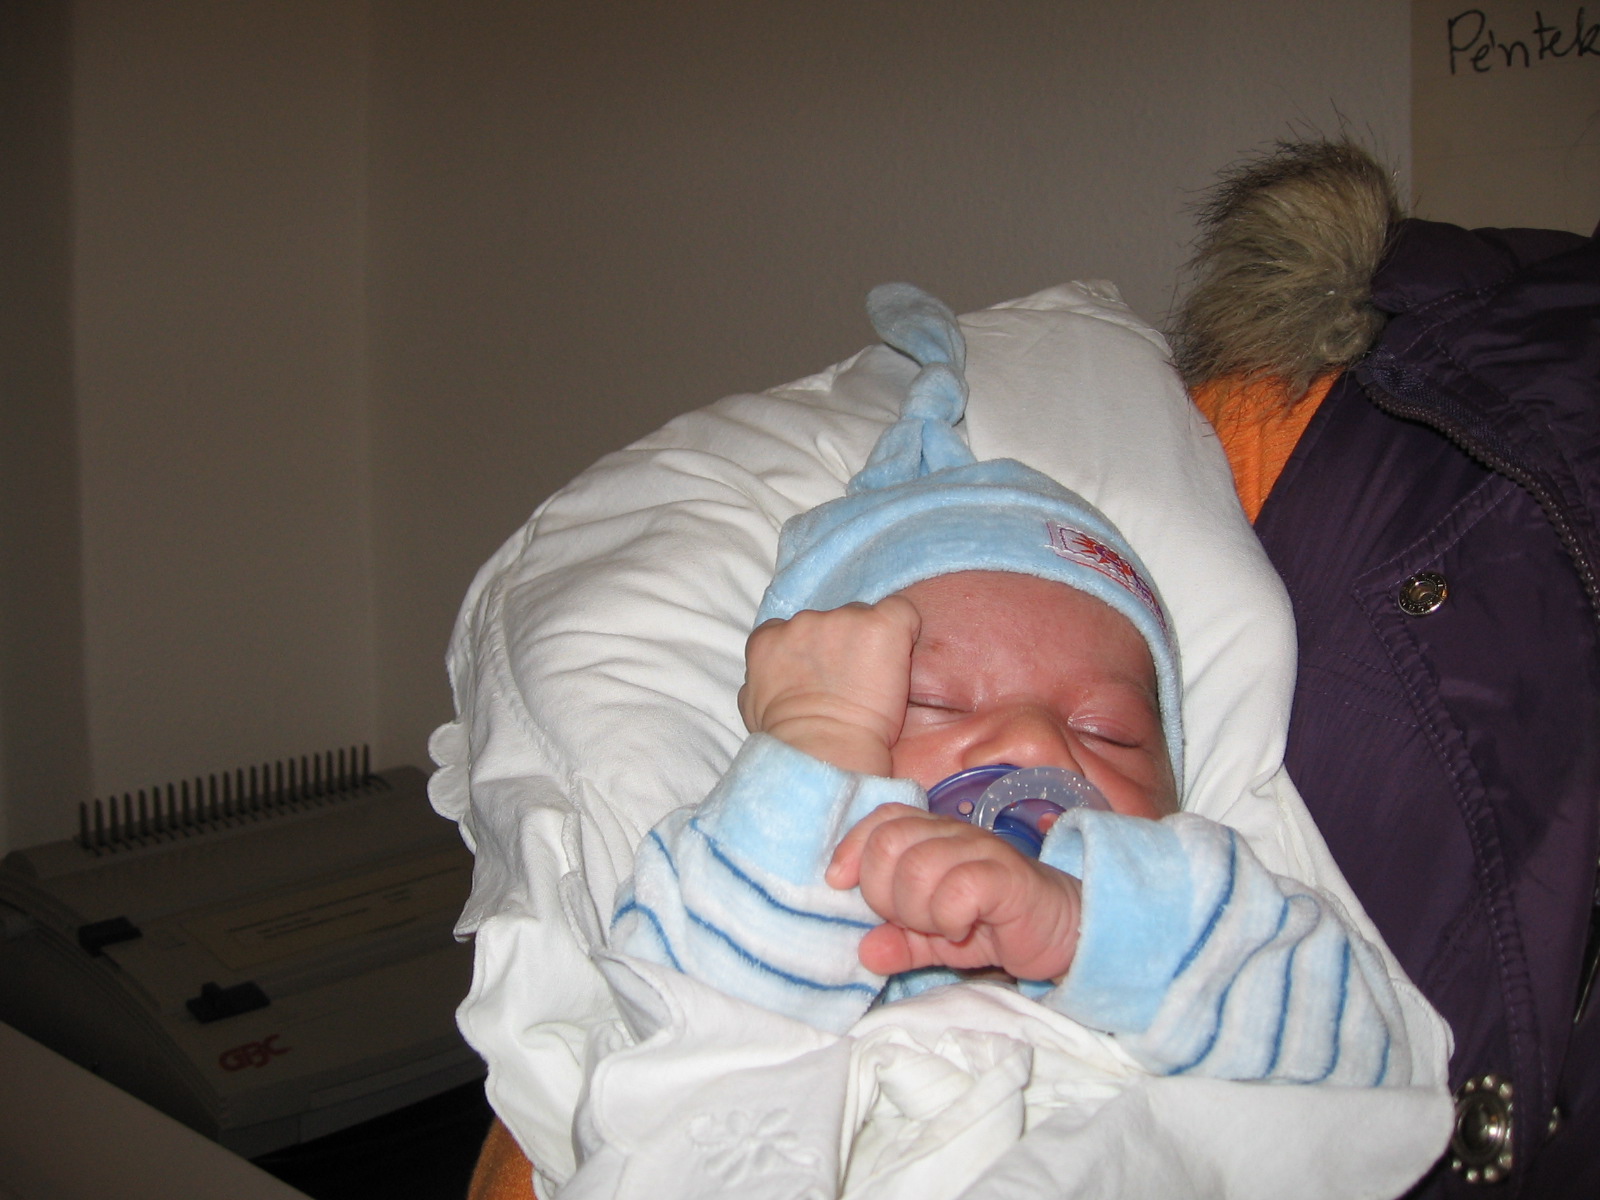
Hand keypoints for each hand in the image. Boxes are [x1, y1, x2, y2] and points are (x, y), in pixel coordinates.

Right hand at [738, 596, 921, 775]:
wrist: (825, 751)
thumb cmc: (789, 741)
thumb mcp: (754, 708)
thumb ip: (761, 679)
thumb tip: (768, 679)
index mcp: (768, 639)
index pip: (792, 629)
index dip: (813, 650)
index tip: (824, 674)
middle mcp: (802, 621)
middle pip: (830, 621)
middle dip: (842, 645)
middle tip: (852, 682)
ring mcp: (841, 619)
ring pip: (863, 618)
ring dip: (870, 643)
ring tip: (875, 681)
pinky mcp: (879, 625)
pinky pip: (900, 612)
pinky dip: (904, 630)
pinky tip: (901, 658)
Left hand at [825, 804, 1082, 980]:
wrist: (1064, 930)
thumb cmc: (995, 925)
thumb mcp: (937, 939)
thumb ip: (901, 942)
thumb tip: (865, 952)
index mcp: (931, 837)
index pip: (880, 820)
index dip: (852, 849)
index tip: (841, 885)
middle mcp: (952, 834)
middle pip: (888, 844)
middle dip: (884, 894)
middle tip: (912, 920)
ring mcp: (981, 850)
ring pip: (917, 867)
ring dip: (918, 911)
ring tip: (941, 927)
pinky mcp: (1006, 876)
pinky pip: (957, 889)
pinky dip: (948, 917)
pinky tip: (962, 929)